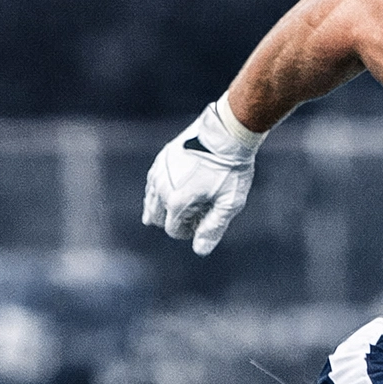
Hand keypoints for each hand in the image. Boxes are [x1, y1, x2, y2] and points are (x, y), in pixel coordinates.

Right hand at [142, 93, 267, 255]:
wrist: (227, 133)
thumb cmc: (231, 170)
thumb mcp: (229, 203)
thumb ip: (213, 228)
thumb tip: (199, 250)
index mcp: (177, 202)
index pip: (173, 230)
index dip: (189, 232)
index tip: (204, 221)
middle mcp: (161, 188)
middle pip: (157, 218)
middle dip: (174, 221)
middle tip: (196, 213)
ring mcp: (159, 172)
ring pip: (151, 200)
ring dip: (165, 207)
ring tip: (187, 202)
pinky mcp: (162, 159)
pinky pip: (153, 183)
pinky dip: (162, 191)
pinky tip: (176, 189)